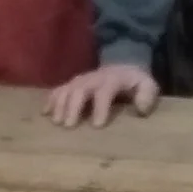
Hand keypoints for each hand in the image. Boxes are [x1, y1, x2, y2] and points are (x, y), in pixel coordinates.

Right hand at [45, 63, 159, 127]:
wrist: (122, 65)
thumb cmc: (134, 81)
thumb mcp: (147, 85)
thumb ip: (147, 95)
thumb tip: (141, 109)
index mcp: (112, 80)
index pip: (104, 92)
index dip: (101, 108)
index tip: (97, 126)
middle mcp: (92, 78)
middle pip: (79, 90)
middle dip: (73, 107)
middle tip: (69, 126)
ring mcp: (80, 80)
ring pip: (66, 89)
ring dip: (59, 105)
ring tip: (56, 122)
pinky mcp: (71, 84)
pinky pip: (58, 90)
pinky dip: (50, 100)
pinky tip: (45, 113)